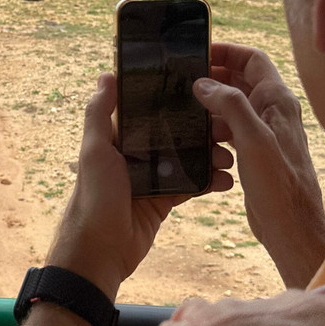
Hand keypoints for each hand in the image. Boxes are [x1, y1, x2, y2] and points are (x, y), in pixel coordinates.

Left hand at [47, 73, 233, 300]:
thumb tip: (107, 75)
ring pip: (187, 158)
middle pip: (174, 133)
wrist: (100, 251)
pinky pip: (190, 185)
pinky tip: (227, 181)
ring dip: (210, 155)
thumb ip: (99, 114)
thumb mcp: (94, 151)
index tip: (203, 92)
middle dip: (201, 129)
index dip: (174, 101)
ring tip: (230, 157)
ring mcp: (151, 177)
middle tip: (228, 127)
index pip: (149, 111)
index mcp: (118, 137)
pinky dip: (209, 182)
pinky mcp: (163, 200)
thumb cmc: (93, 197)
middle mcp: (135, 153)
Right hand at [193, 42, 324, 287]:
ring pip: (234, 105)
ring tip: (186, 108)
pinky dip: (214, 127)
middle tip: (183, 79)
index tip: (198, 53)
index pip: (252, 59)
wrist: (291, 228)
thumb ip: (231, 105)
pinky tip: (197, 136)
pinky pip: (231, 129)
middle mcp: (273, 112)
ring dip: (211, 103)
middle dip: (214, 76)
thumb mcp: (253, 140)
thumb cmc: (279, 185)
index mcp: (278, 101)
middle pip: (240, 79)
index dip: (227, 52)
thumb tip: (203, 83)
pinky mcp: (255, 153)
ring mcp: (264, 133)